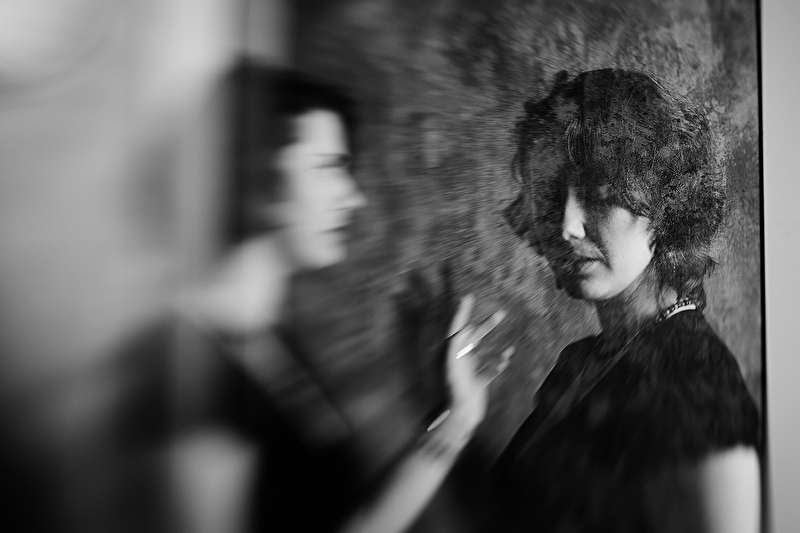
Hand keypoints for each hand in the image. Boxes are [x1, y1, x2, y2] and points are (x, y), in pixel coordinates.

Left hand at [443, 294, 512, 430]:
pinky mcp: (478, 382)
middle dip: (487, 326)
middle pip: (474, 338)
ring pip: (484, 354)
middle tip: (501, 314)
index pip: (458, 327)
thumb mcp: (454, 364)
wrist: (460, 413)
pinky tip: (506, 360)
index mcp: (452, 352)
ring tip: (510, 345)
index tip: (469, 297)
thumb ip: (456, 345)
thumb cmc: (455, 388)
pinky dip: (498, 364)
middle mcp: (460, 359)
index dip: (462, 312)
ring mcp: (469, 371)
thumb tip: (461, 329)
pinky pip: (490, 370)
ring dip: (497, 348)